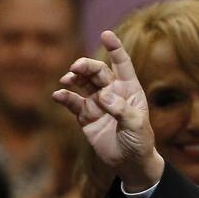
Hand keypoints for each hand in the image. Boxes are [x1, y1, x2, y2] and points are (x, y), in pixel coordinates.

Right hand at [52, 31, 162, 190]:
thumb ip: (121, 110)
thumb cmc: (140, 142)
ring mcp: (97, 103)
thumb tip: (103, 96)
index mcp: (130, 90)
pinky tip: (58, 95)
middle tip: (76, 67)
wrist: (130, 163)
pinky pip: (72, 102)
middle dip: (86, 66)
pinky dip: (64, 97)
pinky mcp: (85, 116)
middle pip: (98, 71)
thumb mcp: (136, 126)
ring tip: (67, 78)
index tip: (106, 34)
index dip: (115, 49)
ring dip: (74, 78)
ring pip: (83, 83)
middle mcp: (112, 92)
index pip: (122, 64)